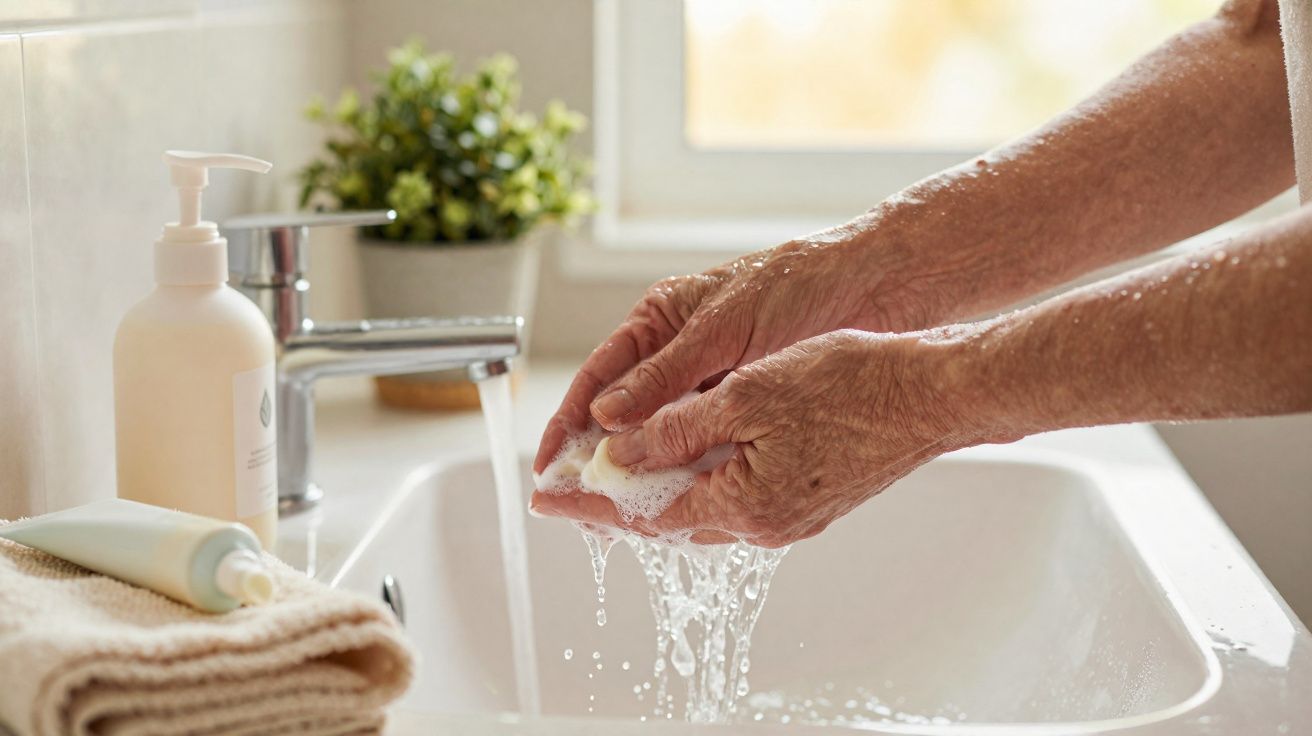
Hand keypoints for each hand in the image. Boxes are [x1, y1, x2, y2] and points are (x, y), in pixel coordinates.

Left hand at [531, 328, 992, 546]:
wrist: (935, 396)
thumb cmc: (852, 386)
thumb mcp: (749, 394)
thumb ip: (676, 429)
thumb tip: (619, 450)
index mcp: (743, 504)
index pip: (641, 511)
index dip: (586, 501)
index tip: (543, 496)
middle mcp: (764, 526)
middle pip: (667, 521)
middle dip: (613, 501)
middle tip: (568, 485)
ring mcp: (790, 518)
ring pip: (701, 510)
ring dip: (655, 491)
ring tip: (613, 472)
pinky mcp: (809, 502)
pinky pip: (734, 500)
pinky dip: (697, 483)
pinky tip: (683, 460)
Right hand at [533, 222, 938, 474]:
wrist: (871, 286)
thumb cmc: (795, 287)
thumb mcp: (723, 330)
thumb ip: (667, 374)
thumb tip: (606, 415)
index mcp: (659, 320)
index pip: (598, 376)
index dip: (569, 420)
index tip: (549, 461)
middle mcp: (677, 354)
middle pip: (621, 413)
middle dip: (597, 456)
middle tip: (575, 501)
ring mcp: (708, 383)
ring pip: (659, 435)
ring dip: (639, 470)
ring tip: (615, 511)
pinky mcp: (742, 405)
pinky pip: (700, 444)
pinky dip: (682, 470)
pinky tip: (672, 497)